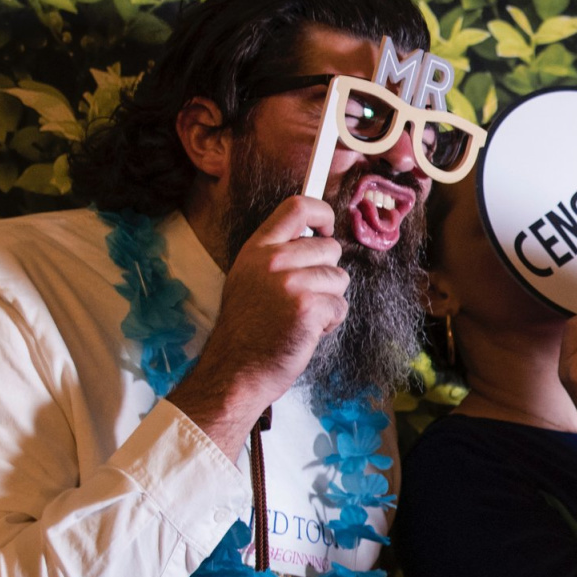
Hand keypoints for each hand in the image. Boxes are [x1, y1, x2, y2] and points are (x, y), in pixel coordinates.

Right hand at [170, 196, 348, 447]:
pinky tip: (306, 332)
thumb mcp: (250, 278)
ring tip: (301, 317)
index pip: (297, 206)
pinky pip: (340, 306)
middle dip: (327, 274)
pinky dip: (330, 322)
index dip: (321, 212)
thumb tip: (315, 237)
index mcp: (257, 249)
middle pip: (330, 247)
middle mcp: (272, 260)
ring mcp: (290, 283)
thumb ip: (277, 256)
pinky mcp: (308, 308)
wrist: (236, 370)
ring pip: (339, 278)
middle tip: (304, 297)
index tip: (326, 227)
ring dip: (329, 301)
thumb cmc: (248, 330)